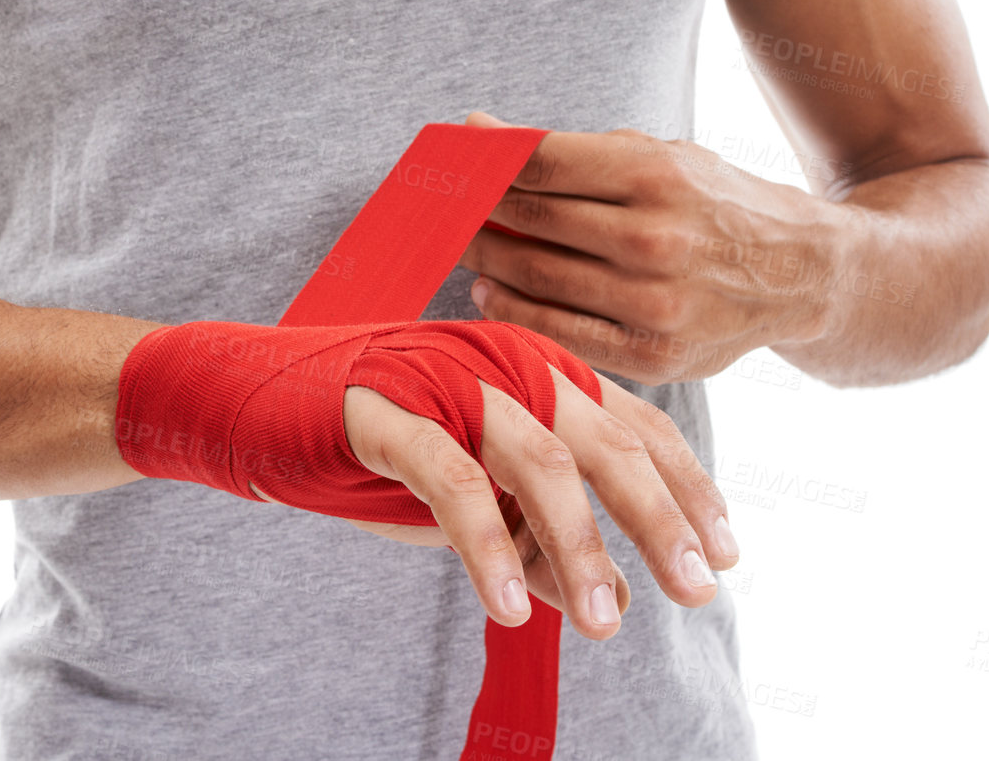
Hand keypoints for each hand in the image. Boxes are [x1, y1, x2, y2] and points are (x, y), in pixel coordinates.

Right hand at [329, 365, 738, 638]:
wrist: (261, 401)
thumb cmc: (378, 446)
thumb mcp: (479, 505)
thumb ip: (541, 546)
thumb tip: (608, 606)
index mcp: (539, 375)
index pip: (636, 428)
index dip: (687, 489)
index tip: (727, 554)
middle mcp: (508, 366)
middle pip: (608, 442)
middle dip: (659, 519)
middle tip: (698, 588)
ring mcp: (449, 381)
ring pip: (541, 462)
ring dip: (581, 547)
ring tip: (606, 622)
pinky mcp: (389, 410)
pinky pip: (453, 481)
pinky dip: (486, 546)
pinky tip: (506, 605)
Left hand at [457, 111, 850, 382]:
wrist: (801, 274)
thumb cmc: (712, 205)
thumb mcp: (656, 156)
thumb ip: (566, 149)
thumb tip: (476, 129)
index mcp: (656, 174)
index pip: (539, 163)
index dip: (482, 162)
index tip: (449, 163)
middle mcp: (655, 240)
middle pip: (530, 221)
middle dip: (474, 212)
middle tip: (440, 209)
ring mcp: (654, 304)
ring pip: (537, 279)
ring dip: (485, 260)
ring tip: (463, 247)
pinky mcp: (654, 357)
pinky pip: (559, 332)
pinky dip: (513, 310)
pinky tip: (491, 290)